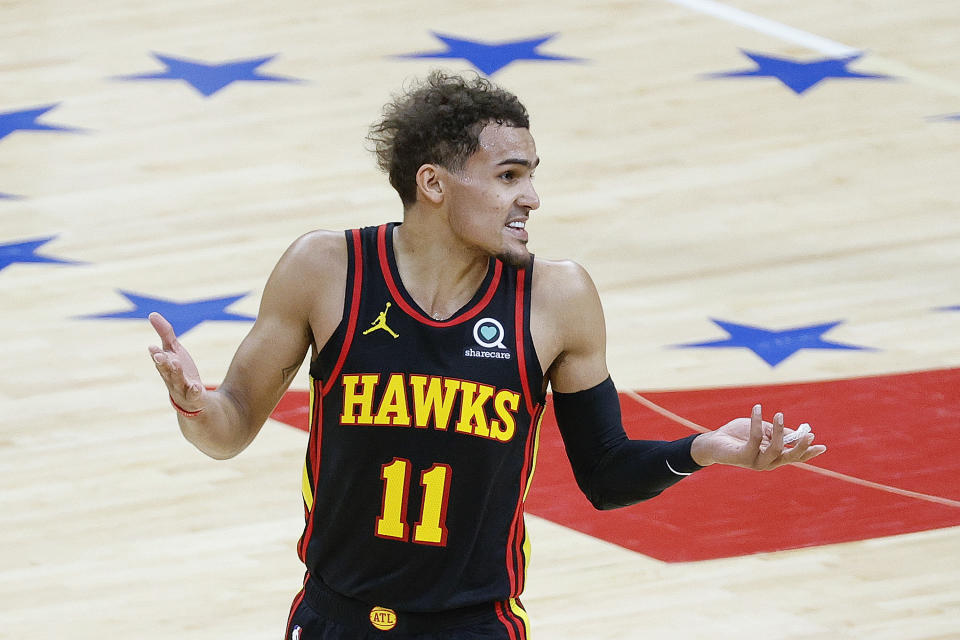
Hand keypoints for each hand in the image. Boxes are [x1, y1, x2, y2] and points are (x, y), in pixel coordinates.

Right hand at [148, 312, 205, 412]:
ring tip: (176, 363)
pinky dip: (194, 391)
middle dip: (162, 363)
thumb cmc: (180, 371)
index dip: (156, 353)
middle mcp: (171, 377)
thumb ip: (165, 333)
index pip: (159, 358)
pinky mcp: (194, 397)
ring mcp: (182, 389)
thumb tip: (152, 314)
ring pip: (177, 381)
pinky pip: (193, 395)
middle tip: (158, 355)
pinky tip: (197, 387)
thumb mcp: (174, 350)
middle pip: (165, 370)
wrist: (193, 400)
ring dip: (176, 373)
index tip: (152, 346)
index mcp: (166, 365)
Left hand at [691, 404, 826, 469]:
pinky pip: (755, 438)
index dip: (808, 452)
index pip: (794, 457)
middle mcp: (766, 462)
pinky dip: (758, 422)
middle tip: (809, 434)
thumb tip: (796, 431)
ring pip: (775, 449)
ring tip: (779, 414)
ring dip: (779, 431)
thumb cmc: (738, 435)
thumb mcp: (762, 430)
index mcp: (773, 457)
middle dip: (800, 446)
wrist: (713, 441)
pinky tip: (758, 409)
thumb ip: (777, 432)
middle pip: (789, 457)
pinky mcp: (743, 457)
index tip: (822, 446)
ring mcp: (755, 462)